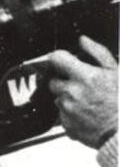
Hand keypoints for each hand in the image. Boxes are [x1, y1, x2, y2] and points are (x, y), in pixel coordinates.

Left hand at [45, 36, 117, 152]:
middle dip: (64, 82)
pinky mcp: (67, 126)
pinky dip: (70, 115)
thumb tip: (83, 40)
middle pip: (54, 81)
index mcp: (86, 77)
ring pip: (58, 99)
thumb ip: (98, 53)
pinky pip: (62, 116)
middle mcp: (73, 93)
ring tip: (88, 103)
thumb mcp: (116, 72)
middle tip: (82, 88)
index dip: (58, 59)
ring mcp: (69, 110)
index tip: (61, 62)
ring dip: (68, 99)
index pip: (57, 59)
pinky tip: (86, 115)